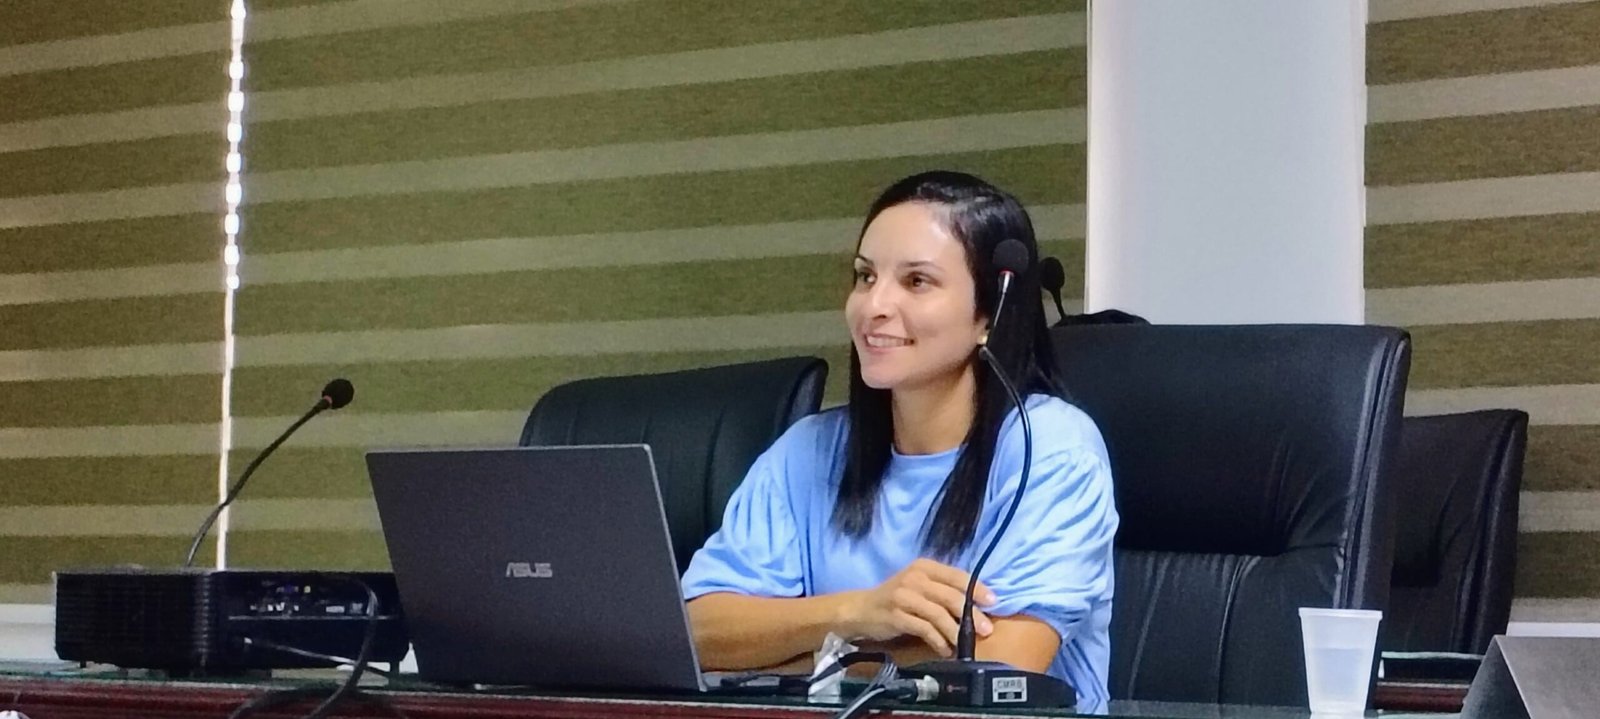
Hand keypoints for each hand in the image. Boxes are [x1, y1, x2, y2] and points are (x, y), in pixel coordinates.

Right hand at [837, 558, 996, 656]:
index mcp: (924, 567)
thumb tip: (976, 605)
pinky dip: (939, 641)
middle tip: (986, 629)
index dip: (977, 589)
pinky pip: (925, 630)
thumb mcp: (918, 586)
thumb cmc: (896, 599)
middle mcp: (915, 578)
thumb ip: (942, 590)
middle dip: (971, 614)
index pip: (957, 575)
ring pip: (939, 615)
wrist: (861, 610)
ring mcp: (904, 596)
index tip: (993, 602)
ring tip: (964, 644)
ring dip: (956, 632)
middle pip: (951, 596)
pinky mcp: (897, 616)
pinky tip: (945, 650)